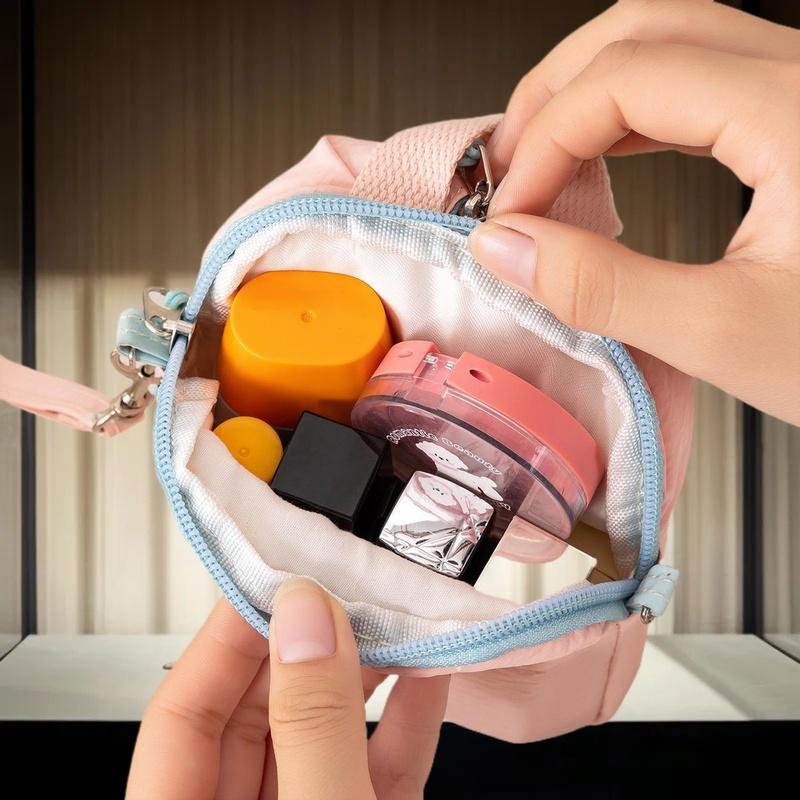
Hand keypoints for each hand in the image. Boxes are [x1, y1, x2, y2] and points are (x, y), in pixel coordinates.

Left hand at [126, 580, 448, 798]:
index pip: (186, 712)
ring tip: (392, 617)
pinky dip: (405, 719)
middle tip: (342, 586)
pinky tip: (428, 674)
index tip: (273, 578)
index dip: (226, 634)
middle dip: (306, 643)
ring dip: (363, 674)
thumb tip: (308, 617)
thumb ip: (312, 725)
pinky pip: (379, 764)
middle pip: (259, 713)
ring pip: (324, 734)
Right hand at [469, 0, 799, 424]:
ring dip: (589, 93)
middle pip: (643, 27)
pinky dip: (633, 114)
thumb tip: (509, 250)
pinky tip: (605, 156)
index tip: (511, 215)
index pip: (623, 80)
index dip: (545, 143)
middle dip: (554, 94)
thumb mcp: (725, 334)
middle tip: (508, 165)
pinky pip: (702, 79)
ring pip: (671, 40)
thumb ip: (601, 289)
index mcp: (797, 114)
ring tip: (541, 158)